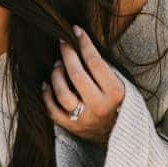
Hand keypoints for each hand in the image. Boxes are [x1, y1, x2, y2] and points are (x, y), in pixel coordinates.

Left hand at [42, 26, 124, 144]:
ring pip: (62, 93)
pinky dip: (47, 95)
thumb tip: (80, 43)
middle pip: (76, 75)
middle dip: (67, 54)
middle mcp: (99, 106)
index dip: (84, 44)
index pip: (95, 63)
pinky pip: (52, 110)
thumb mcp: (120, 84)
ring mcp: (84, 118)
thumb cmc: (118, 103)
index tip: (76, 31)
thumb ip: (103, 68)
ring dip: (56, 74)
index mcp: (115, 92)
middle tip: (62, 42)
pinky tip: (46, 84)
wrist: (118, 135)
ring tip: (57, 65)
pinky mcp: (71, 128)